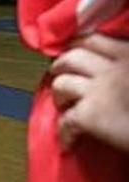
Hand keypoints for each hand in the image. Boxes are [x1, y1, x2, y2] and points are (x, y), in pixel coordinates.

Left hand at [50, 34, 128, 152]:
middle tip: (62, 77)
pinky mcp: (91, 116)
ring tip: (65, 106)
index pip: (93, 40)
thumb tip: (112, 68)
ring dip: (58, 96)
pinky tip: (70, 142)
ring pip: (61, 84)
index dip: (76, 46)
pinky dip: (64, 132)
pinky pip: (65, 120)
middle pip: (70, 58)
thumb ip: (125, 65)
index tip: (73, 55)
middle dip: (60, 67)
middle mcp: (112, 67)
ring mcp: (99, 91)